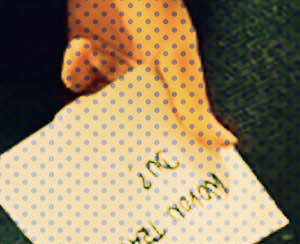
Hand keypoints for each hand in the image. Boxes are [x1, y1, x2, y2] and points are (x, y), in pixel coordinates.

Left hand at [65, 0, 235, 147]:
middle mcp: (142, 73)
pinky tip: (83, 48)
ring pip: (101, 104)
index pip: (174, 120)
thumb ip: (192, 102)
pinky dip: (74, 70)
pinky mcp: (83, 49)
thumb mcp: (176, 56)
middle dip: (126, 136)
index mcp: (172, 76)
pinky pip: (75, 79)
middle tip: (117, 158)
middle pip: (134, 120)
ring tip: (98, 80)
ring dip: (94, 104)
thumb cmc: (154, 4)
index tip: (165, 169)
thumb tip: (225, 142)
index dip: (169, 143)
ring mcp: (111, 62)